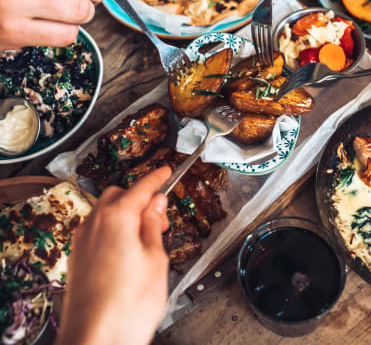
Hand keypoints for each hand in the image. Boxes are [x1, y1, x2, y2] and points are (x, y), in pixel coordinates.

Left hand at [56, 167, 170, 344]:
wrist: (95, 341)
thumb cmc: (127, 306)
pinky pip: (96, 230)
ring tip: (146, 237)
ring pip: (105, 212)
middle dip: (140, 199)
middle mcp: (94, 224)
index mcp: (117, 217)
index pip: (141, 187)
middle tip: (160, 216)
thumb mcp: (155, 258)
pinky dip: (113, 229)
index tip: (166, 170)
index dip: (157, 177)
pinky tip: (127, 250)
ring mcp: (82, 241)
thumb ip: (153, 224)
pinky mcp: (76, 258)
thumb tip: (156, 203)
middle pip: (119, 195)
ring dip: (125, 214)